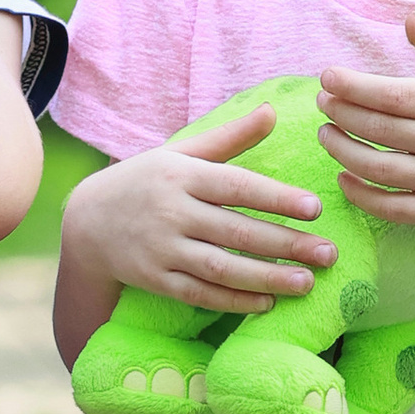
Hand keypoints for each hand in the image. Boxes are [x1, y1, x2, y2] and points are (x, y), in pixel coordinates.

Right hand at [65, 108, 336, 316]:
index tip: (314, 208)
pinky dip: (234, 300)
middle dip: (286, 244)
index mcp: (181, 174)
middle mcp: (171, 212)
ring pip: (221, 267)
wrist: (87, 222)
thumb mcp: (181, 153)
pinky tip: (267, 302)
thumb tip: (272, 111)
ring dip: (266, 277)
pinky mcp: (154, 280)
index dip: (277, 198)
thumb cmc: (146, 181)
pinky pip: (200, 294)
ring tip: (306, 283)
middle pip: (236, 231)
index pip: (237, 186)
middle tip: (328, 253)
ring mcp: (161, 249)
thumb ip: (229, 138)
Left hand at [317, 9, 414, 236]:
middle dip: (342, 113)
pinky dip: (361, 195)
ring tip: (326, 133)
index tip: (328, 77)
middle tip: (322, 101)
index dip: (356, 86)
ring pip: (379, 169)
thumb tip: (409, 19)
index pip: (397, 96)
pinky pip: (391, 208)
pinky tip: (344, 177)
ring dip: (343, 151)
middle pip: (381, 129)